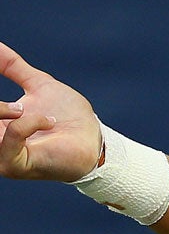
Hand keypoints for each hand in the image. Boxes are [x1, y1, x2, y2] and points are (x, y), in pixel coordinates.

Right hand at [0, 42, 101, 182]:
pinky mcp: (14, 165)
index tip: (12, 100)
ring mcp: (0, 157)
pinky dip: (28, 123)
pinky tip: (48, 121)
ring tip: (22, 109)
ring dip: (1, 110)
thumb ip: (13, 67)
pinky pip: (11, 137)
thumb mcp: (38, 85)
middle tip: (19, 105)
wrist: (93, 139)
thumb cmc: (67, 116)